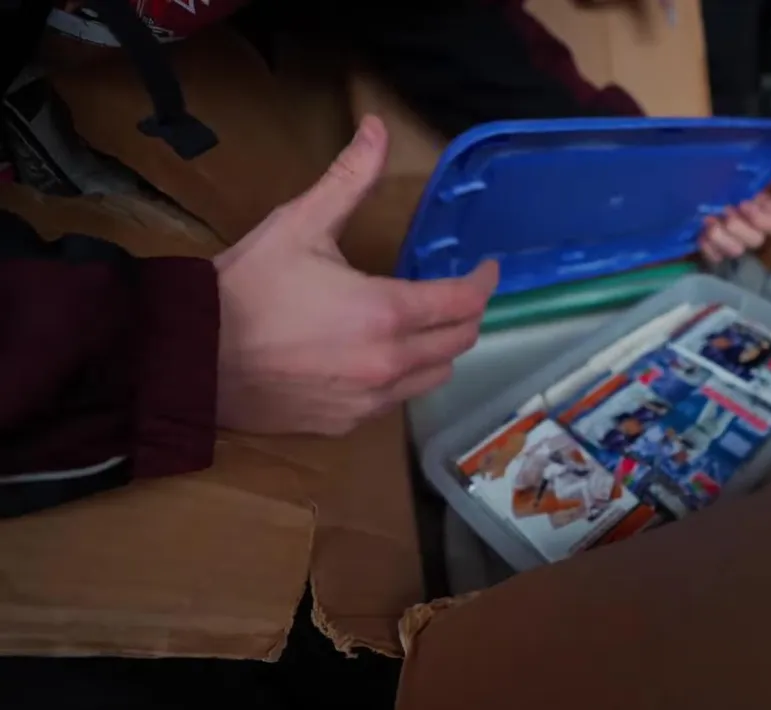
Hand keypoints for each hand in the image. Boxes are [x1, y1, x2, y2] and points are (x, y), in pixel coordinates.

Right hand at [213, 116, 498, 435]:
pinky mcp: (346, 423)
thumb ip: (348, 179)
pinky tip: (383, 358)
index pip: (464, 302)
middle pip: (459, 342)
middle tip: (457, 292)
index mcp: (386, 313)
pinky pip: (396, 402)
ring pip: (434, 377)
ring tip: (425, 325)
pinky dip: (404, 378)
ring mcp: (369, 400)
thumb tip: (377, 128)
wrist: (187, 358)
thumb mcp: (298, 224)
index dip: (484, 281)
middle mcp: (389, 363)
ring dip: (440, 349)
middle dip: (467, 314)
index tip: (486, 267)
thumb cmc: (244, 289)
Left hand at [697, 169, 770, 262]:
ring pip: (736, 251)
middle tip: (725, 211)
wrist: (705, 167)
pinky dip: (709, 249)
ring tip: (709, 220)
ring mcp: (734, 237)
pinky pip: (716, 257)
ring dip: (723, 238)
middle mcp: (753, 227)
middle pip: (755, 241)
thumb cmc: (736, 167)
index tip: (744, 203)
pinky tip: (701, 235)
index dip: (760, 219)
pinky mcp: (714, 244)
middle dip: (739, 227)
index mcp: (767, 210)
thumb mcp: (759, 163)